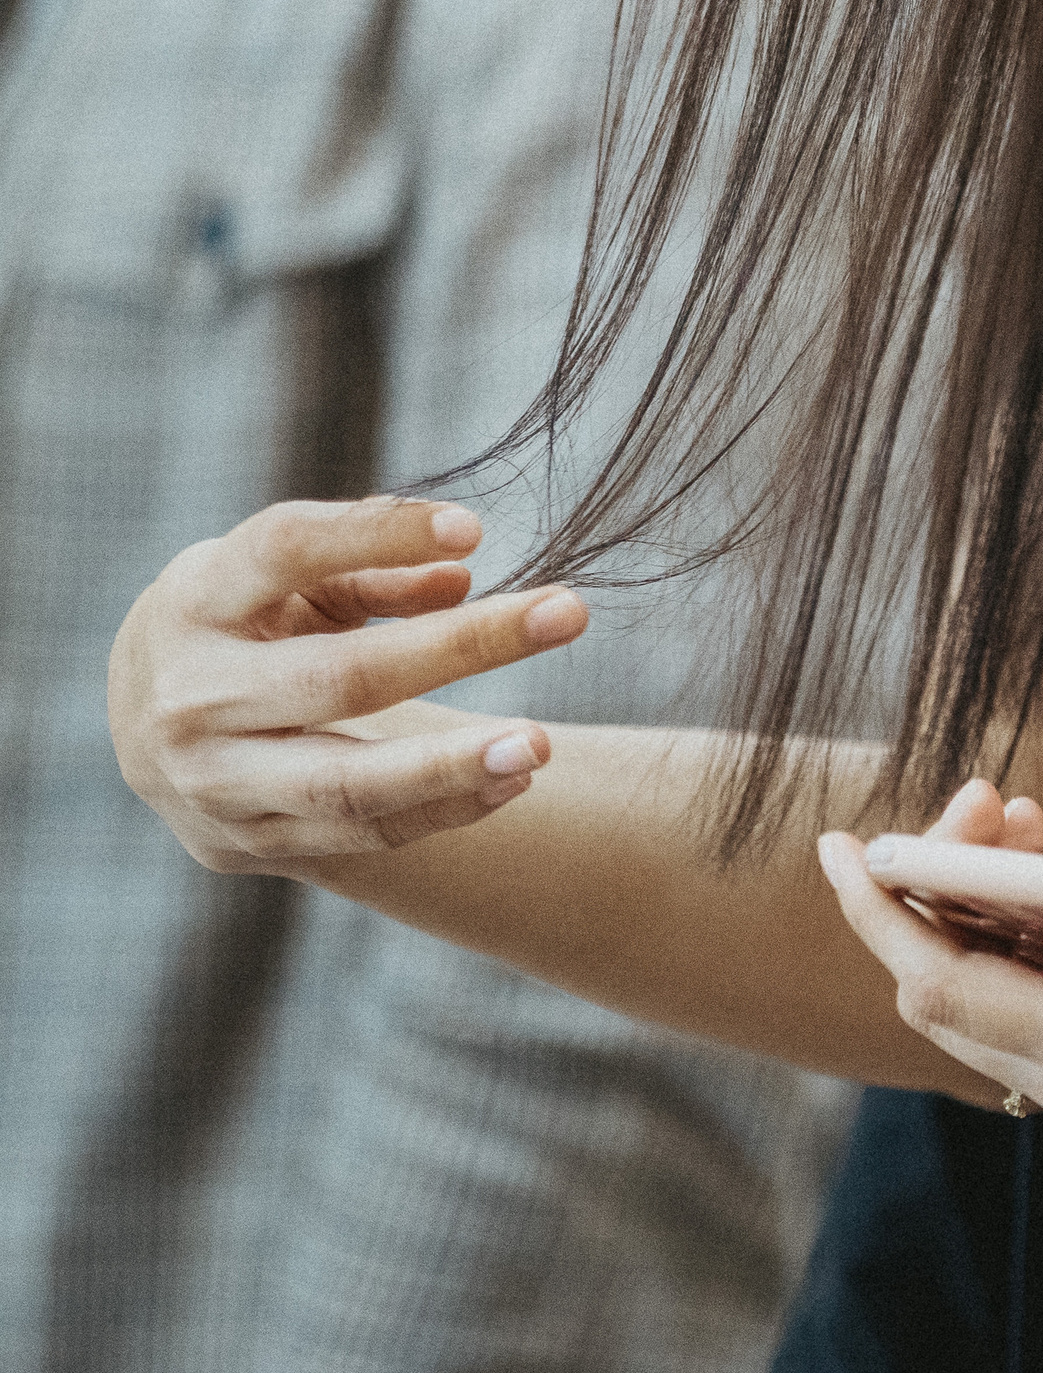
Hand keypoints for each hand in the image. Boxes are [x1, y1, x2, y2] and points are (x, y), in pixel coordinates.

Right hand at [109, 495, 589, 872]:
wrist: (142, 722)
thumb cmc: (242, 616)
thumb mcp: (280, 569)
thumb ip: (368, 558)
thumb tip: (461, 572)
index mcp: (198, 599)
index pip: (287, 550)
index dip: (379, 534)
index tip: (476, 528)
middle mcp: (193, 696)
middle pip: (341, 678)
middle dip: (464, 648)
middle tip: (571, 612)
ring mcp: (214, 782)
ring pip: (347, 785)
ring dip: (453, 767)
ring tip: (541, 742)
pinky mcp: (245, 844)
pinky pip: (359, 835)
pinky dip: (442, 808)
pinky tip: (513, 777)